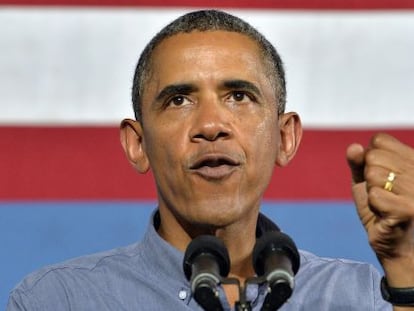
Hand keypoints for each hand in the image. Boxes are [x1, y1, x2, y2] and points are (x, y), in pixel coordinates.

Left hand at [346, 133, 413, 286]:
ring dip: (372, 192)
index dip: (369, 158)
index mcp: (413, 159)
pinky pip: (374, 195)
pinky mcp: (409, 209)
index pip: (379, 140)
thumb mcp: (365, 182)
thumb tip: (354, 147)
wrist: (395, 244)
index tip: (380, 177)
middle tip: (382, 193)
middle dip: (369, 177)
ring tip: (384, 204)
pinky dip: (373, 205)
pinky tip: (385, 214)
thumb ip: (358, 163)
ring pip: (373, 174)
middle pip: (374, 156)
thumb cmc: (380, 209)